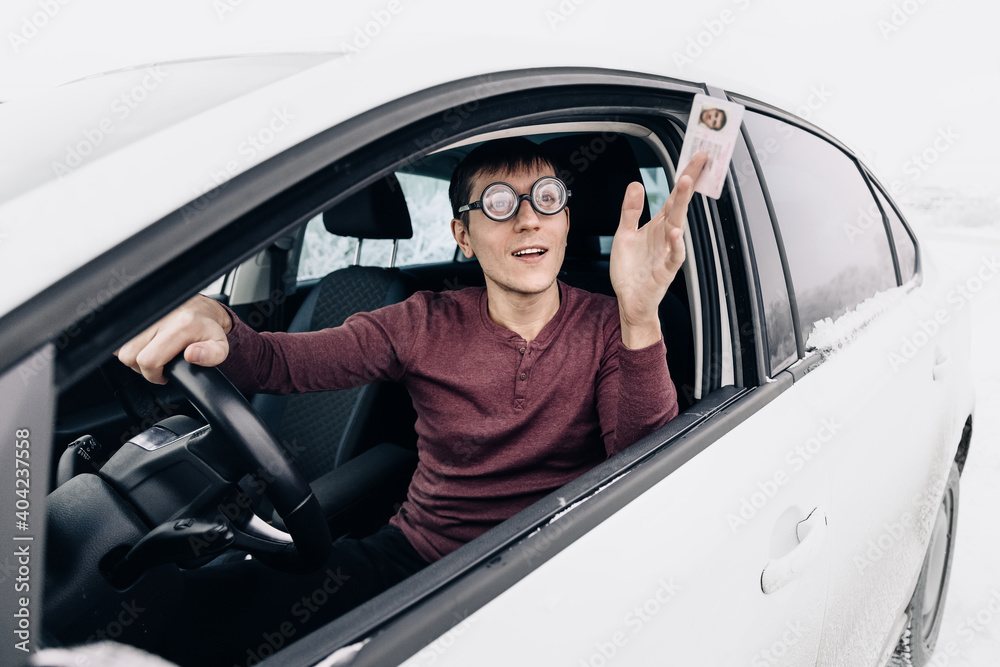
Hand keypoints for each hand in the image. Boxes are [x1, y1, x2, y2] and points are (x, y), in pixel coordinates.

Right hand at [114, 294, 232, 384]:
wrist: (200, 308)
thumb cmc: (206, 330)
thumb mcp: (220, 347)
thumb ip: (211, 356)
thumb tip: (191, 355)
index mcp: (179, 326)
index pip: (148, 360)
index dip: (154, 374)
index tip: (163, 375)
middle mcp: (158, 317)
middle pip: (129, 356)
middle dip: (143, 368)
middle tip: (159, 366)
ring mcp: (142, 313)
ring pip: (121, 348)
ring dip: (134, 357)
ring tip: (152, 356)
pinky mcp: (133, 313)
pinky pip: (118, 338)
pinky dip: (128, 346)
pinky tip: (145, 346)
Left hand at [610, 152, 707, 348]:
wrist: (630, 300)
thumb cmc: (630, 270)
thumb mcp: (624, 235)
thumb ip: (630, 211)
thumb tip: (636, 184)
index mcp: (658, 225)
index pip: (673, 196)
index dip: (684, 176)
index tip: (696, 157)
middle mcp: (666, 235)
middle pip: (680, 205)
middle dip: (688, 183)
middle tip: (698, 161)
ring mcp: (668, 252)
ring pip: (678, 225)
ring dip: (683, 206)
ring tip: (685, 185)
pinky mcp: (666, 270)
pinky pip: (674, 255)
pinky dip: (676, 245)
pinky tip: (675, 233)